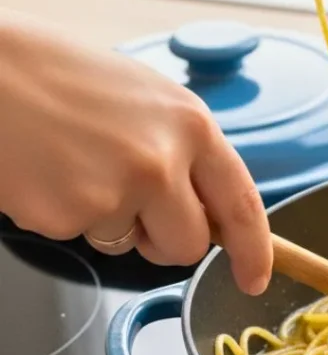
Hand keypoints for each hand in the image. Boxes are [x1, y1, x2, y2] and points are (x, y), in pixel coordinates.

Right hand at [0, 11, 272, 294]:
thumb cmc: (59, 75)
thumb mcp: (146, 100)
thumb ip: (184, 152)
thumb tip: (204, 209)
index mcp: (191, 126)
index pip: (242, 204)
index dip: (253, 251)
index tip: (254, 278)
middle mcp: (163, 161)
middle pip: (188, 245)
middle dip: (164, 242)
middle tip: (131, 206)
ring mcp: (115, 192)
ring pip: (130, 246)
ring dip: (108, 223)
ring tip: (75, 164)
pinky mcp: (66, 215)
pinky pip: (79, 237)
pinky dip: (62, 215)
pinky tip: (45, 171)